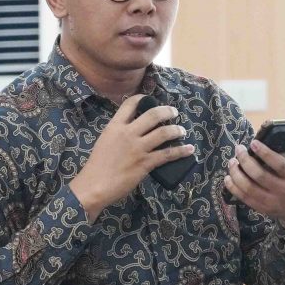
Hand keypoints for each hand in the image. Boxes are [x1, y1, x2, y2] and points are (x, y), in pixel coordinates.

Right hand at [70, 95, 195, 220]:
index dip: (142, 98)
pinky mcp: (145, 163)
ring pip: (164, 132)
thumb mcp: (105, 141)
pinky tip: (189, 149)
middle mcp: (128, 133)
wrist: (94, 185)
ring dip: (176, 130)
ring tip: (182, 131)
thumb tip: (133, 128)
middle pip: (153, 114)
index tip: (150, 99)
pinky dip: (181, 151)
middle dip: (167, 111)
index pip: (130, 104)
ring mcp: (138, 148)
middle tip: (174, 112)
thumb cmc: (97, 166)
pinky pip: (168, 154)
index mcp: (115, 126)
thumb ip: (118, 132)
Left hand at [225, 106, 284, 229]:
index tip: (253, 142)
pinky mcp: (264, 209)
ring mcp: (273, 201)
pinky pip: (245, 199)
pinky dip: (234, 187)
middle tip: (238, 150)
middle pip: (260, 176)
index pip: (279, 164)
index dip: (264, 153)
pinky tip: (229, 177)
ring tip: (232, 161)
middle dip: (245, 161)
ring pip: (249, 188)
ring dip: (237, 174)